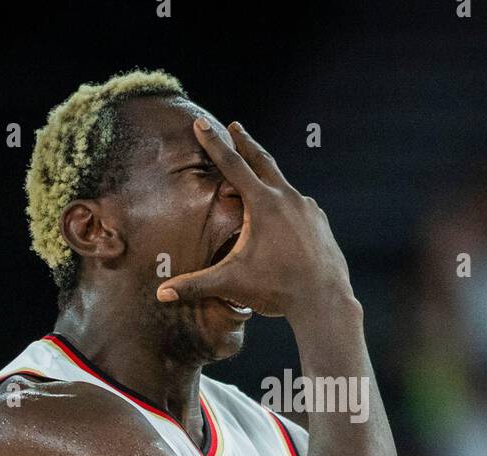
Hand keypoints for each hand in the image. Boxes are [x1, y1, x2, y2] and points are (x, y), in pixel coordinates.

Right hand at [156, 119, 353, 320]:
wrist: (324, 301)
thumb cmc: (277, 289)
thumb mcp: (232, 284)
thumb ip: (195, 285)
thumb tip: (161, 294)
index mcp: (263, 204)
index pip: (232, 165)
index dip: (214, 143)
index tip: (201, 122)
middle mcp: (287, 198)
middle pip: (262, 161)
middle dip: (245, 143)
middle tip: (235, 126)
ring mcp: (307, 208)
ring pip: (283, 185)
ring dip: (268, 177)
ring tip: (258, 175)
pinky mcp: (320, 221)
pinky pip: (299, 205)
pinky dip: (287, 202)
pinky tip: (284, 213)